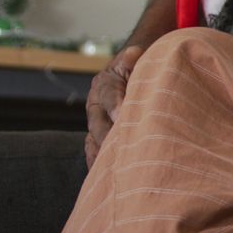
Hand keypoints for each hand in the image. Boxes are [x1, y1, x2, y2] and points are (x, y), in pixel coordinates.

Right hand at [85, 45, 142, 166]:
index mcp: (104, 84)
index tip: (123, 116)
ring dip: (102, 155)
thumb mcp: (136, 58)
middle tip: (123, 151)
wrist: (130, 72)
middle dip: (109, 138)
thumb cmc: (139, 66)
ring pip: (94, 141)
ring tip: (113, 171)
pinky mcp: (97, 137)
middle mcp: (95, 105)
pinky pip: (93, 151)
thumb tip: (135, 54)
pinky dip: (97, 164)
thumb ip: (133, 59)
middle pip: (98, 125)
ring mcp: (95, 123)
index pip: (109, 96)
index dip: (116, 106)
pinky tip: (105, 178)